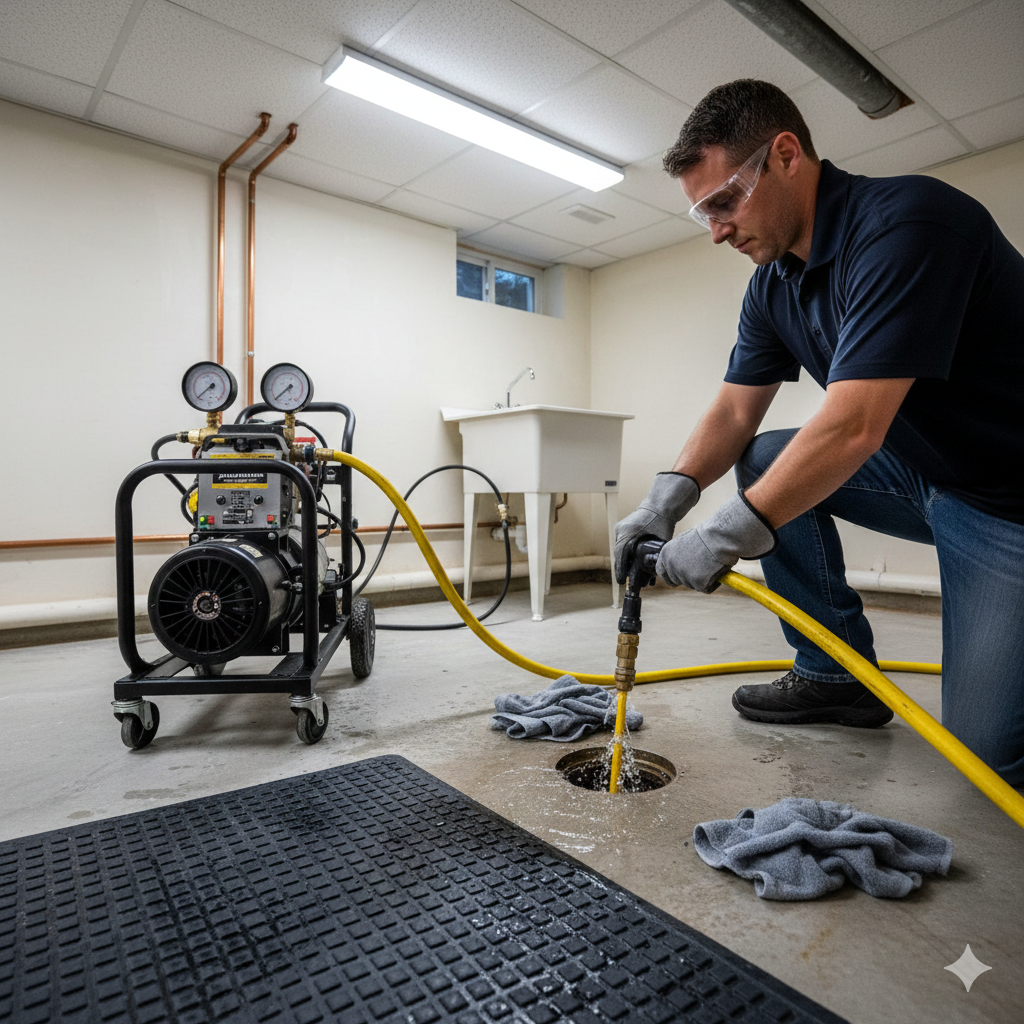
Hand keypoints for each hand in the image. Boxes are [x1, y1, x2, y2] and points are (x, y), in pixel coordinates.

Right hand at [613, 473, 698, 583]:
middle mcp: (621, 530)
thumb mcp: (660, 541)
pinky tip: (632, 563)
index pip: (620, 555)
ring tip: (630, 574)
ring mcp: (621, 529)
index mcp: (628, 532)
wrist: (660, 505)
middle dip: (622, 568)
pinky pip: (623, 544)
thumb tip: (654, 574)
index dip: (620, 570)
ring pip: (620, 550)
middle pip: (619, 554)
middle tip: (626, 581)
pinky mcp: (623, 529)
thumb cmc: (662, 521)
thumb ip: (655, 556)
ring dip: (625, 561)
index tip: (621, 581)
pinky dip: (626, 554)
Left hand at [655, 491, 775, 592]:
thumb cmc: (707, 536)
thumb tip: (682, 565)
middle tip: (701, 569)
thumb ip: (679, 555)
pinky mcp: (697, 583)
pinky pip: (706, 588)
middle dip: (688, 578)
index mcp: (666, 553)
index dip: (669, 576)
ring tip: (711, 564)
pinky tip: (716, 569)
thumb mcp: (685, 543)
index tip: (676, 580)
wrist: (720, 536)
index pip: (661, 571)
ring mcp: (684, 575)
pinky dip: (713, 583)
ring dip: (701, 579)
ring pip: (692, 584)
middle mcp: (671, 565)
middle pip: (677, 580)